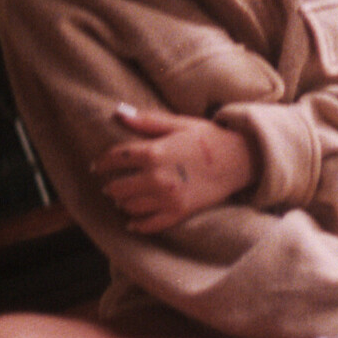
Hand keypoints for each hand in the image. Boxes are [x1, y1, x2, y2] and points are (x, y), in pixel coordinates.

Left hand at [89, 103, 255, 232]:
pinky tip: (132, 221)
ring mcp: (167, 198)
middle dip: (110, 186)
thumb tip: (119, 113)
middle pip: (118, 187)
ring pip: (130, 206)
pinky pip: (150, 224)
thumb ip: (147, 121)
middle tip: (109, 184)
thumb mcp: (179, 123)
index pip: (116, 158)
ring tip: (122, 199)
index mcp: (154, 152)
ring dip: (122, 203)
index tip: (98, 165)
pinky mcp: (179, 212)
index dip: (103, 162)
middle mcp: (157, 178)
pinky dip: (137, 224)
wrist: (240, 159)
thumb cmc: (209, 138)